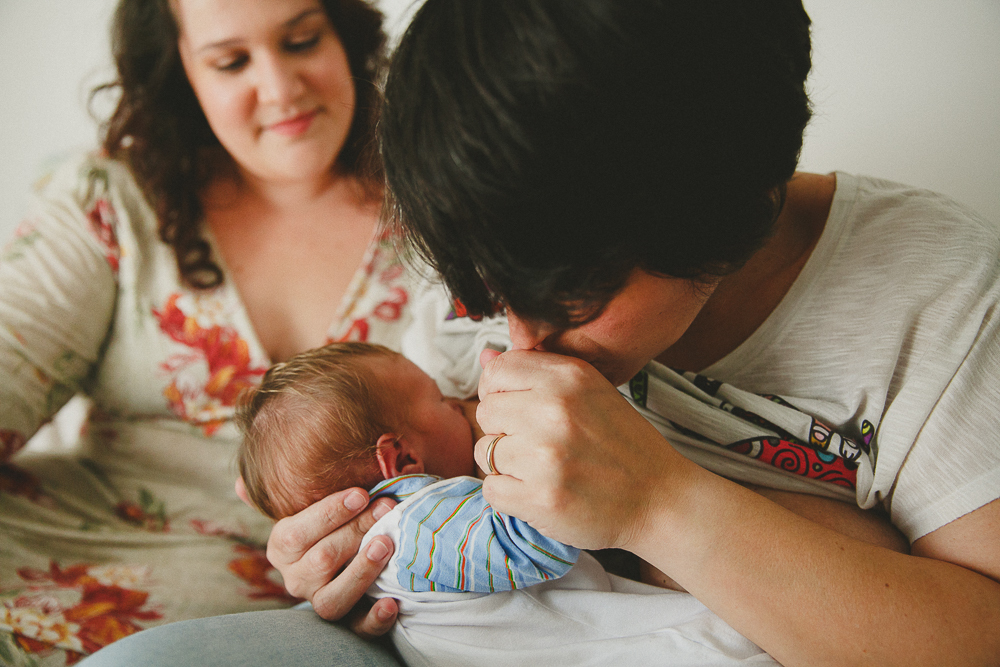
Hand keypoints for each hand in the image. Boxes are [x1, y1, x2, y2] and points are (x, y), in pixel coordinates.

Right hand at [235, 478, 399, 637]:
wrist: (343, 561)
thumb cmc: (328, 522)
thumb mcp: (306, 507)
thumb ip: (281, 495)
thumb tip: (238, 486)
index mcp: (282, 549)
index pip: (296, 533)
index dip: (330, 513)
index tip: (360, 494)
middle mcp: (297, 580)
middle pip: (322, 560)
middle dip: (357, 531)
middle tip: (386, 508)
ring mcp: (321, 602)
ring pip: (334, 598)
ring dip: (361, 571)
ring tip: (385, 545)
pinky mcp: (349, 622)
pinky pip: (358, 627)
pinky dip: (375, 618)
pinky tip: (391, 603)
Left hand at [473, 349, 696, 550]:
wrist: (660, 499)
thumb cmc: (622, 444)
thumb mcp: (589, 392)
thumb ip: (537, 372)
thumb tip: (485, 357)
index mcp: (568, 377)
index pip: (497, 370)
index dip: (499, 391)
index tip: (517, 408)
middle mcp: (554, 410)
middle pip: (486, 411)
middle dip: (503, 430)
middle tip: (537, 444)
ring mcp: (546, 456)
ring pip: (485, 452)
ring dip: (506, 465)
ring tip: (542, 469)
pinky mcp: (540, 498)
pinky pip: (491, 489)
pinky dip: (509, 495)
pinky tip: (540, 491)